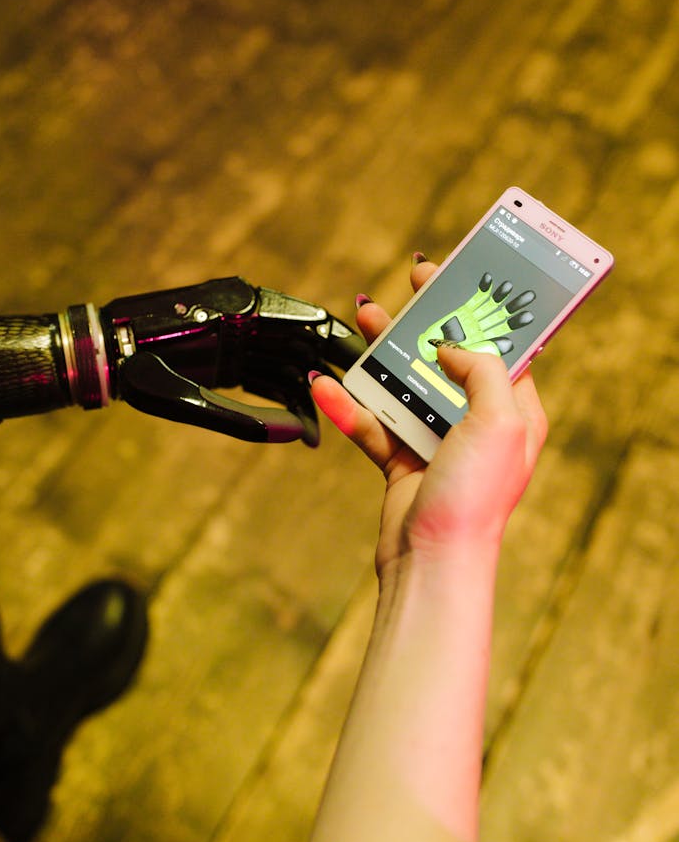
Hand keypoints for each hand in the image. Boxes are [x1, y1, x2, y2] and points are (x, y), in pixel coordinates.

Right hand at [311, 259, 547, 586]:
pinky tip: (326, 385)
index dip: (474, 309)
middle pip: (446, 359)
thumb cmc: (474, 499)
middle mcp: (479, 424)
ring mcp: (439, 441)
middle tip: (400, 292)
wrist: (432, 562)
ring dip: (382, 355)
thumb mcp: (498, 422)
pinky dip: (350, 404)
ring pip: (406, 384)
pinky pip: (373, 422)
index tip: (449, 278)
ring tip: (361, 321)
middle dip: (421, 324)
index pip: (498, 346)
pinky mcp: (403, 461)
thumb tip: (452, 347)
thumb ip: (482, 371)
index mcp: (515, 412)